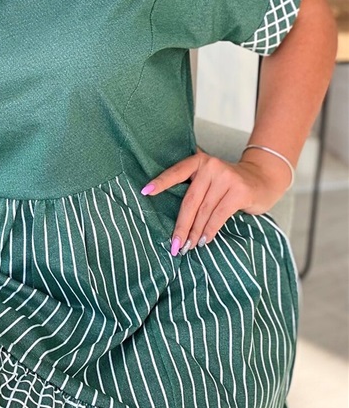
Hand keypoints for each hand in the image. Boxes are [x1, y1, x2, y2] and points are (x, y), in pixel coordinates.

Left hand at [140, 148, 291, 255]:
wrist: (262, 178)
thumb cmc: (229, 183)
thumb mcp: (211, 177)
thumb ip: (194, 185)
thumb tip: (174, 216)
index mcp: (199, 161)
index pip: (176, 172)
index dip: (161, 182)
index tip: (145, 192)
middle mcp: (211, 166)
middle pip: (190, 201)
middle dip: (181, 225)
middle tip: (174, 244)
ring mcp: (227, 178)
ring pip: (204, 211)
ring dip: (195, 232)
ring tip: (188, 247)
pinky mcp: (240, 191)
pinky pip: (219, 215)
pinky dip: (210, 230)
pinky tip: (205, 241)